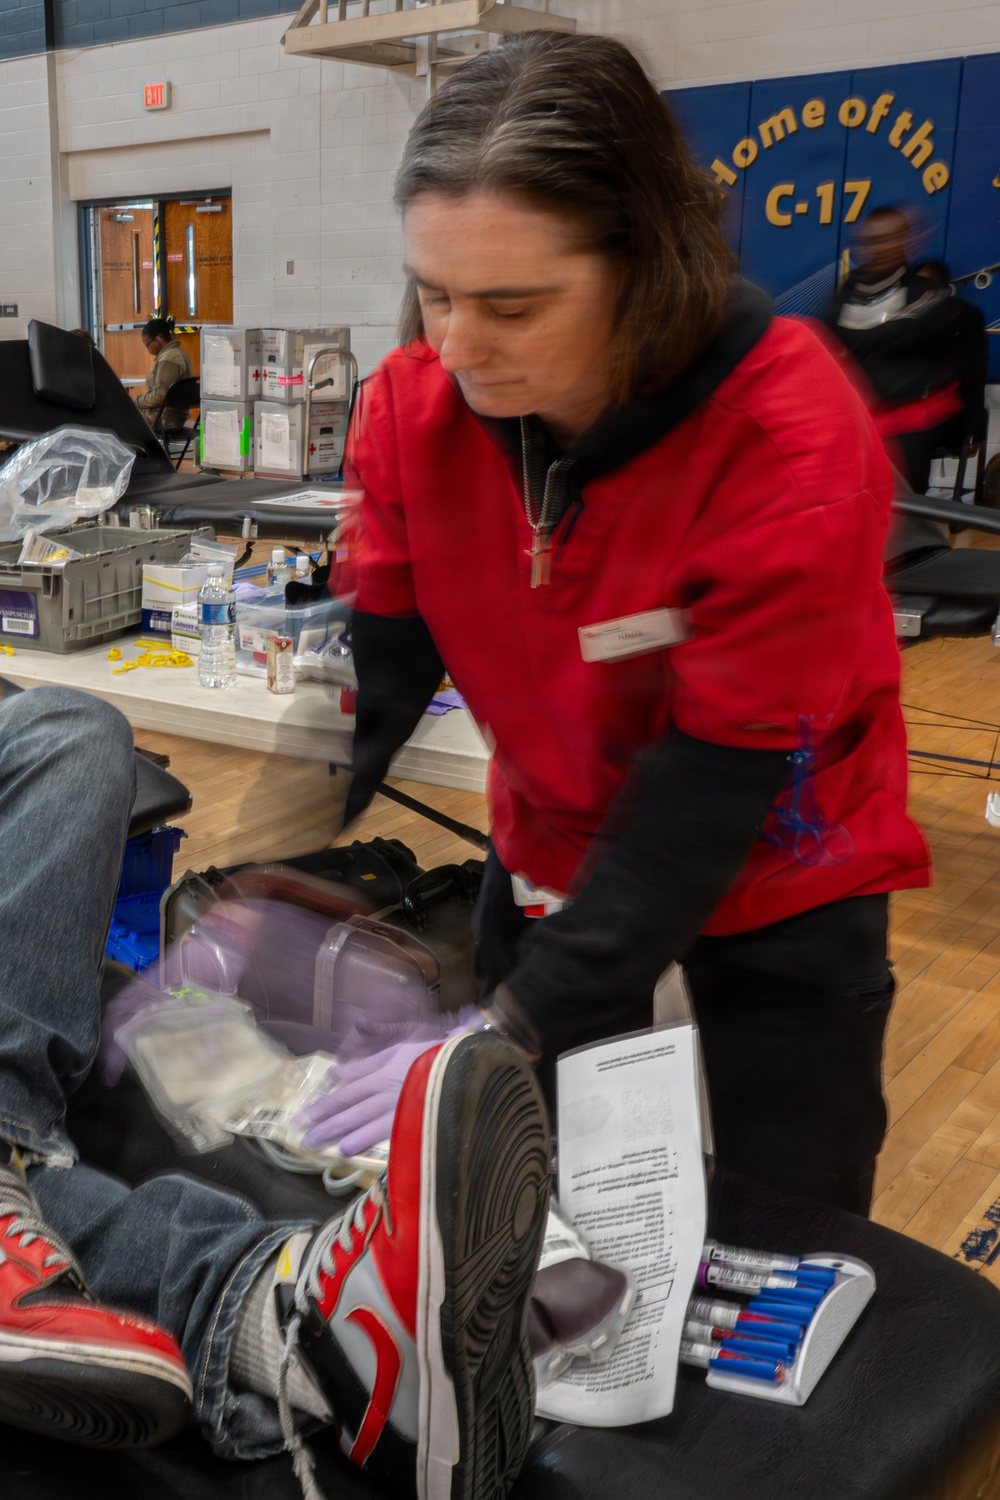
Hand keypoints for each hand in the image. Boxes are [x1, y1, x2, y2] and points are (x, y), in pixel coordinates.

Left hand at [295, 1006, 483, 1155]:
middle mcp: (389, 1083)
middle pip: (350, 1103)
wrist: (470, 1058)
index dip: (326, 1101)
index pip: (349, 1087)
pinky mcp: (414, 1113)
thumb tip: (336, 1073)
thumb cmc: (438, 1054)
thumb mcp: (400, 1049)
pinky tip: (347, 1147)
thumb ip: (369, 1062)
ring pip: (362, 1116)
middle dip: (324, 1119)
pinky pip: (385, 1128)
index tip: (305, 1114)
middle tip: (301, 1134)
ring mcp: (401, 1099)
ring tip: (316, 1143)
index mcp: (387, 1067)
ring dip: (337, 1130)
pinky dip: (364, 1137)